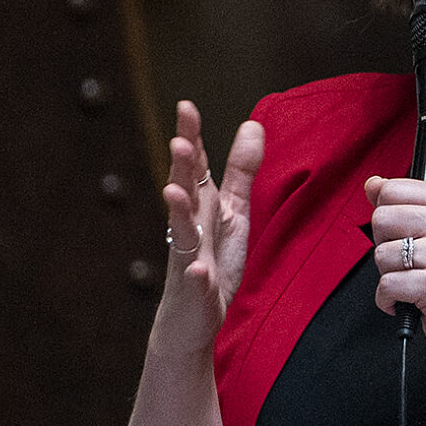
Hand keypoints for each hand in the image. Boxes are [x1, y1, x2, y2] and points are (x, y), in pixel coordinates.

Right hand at [154, 101, 263, 351]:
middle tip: (179, 140)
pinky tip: (197, 271)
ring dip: (177, 211)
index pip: (195, 166)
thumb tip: (253, 124)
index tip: (185, 106)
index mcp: (202, 206)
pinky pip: (194, 281)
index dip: (191, 136)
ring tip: (172, 190)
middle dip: (181, 166)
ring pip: (182, 232)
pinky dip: (195, 275)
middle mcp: (190, 227)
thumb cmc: (213, 260)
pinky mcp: (195, 291)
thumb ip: (241, 170)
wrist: (194, 319)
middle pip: (185, 191)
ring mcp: (189, 258)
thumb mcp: (233, 211)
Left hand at [366, 175, 425, 370]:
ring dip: (389, 276)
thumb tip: (372, 184)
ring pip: (381, 254)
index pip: (392, 189)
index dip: (388, 216)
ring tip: (415, 281)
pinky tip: (409, 299)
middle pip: (381, 219)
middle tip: (411, 262)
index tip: (405, 234)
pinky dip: (388, 300)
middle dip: (385, 246)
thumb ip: (403, 205)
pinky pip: (386, 285)